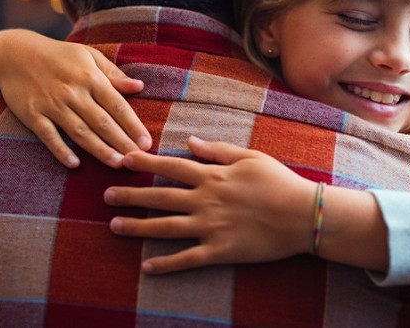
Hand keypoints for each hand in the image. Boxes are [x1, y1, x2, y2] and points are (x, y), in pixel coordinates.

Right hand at [0, 29, 150, 167]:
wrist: (14, 53)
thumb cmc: (58, 55)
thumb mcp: (87, 55)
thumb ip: (113, 73)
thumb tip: (139, 86)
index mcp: (90, 77)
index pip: (117, 105)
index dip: (133, 125)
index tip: (147, 143)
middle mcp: (73, 92)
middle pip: (102, 122)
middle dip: (121, 142)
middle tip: (137, 160)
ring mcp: (51, 104)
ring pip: (79, 131)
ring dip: (99, 149)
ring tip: (117, 164)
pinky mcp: (31, 114)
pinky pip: (48, 135)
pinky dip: (60, 150)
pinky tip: (74, 164)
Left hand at [104, 136, 316, 273]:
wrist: (303, 214)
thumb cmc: (280, 181)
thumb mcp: (250, 156)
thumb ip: (217, 149)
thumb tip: (188, 141)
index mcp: (212, 176)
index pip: (170, 166)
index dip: (144, 162)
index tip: (122, 159)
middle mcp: (206, 200)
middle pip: (160, 196)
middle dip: (130, 195)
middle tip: (106, 196)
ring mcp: (211, 227)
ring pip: (166, 227)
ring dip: (138, 227)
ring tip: (114, 227)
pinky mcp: (220, 251)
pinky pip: (187, 258)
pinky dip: (166, 264)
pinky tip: (146, 267)